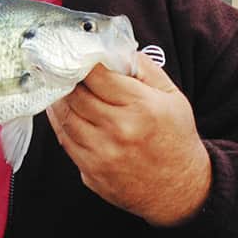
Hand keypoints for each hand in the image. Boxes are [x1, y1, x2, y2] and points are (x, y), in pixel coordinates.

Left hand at [45, 55, 210, 226]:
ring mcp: (103, 154)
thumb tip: (114, 48)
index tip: (76, 53)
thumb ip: (144, 69)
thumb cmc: (176, 138)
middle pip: (76, 95)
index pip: (97, 75)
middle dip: (66, 78)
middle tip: (61, 67)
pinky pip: (64, 141)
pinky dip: (58, 122)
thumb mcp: (172, 97)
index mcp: (142, 107)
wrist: (180, 190)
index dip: (82, 61)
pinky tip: (61, 110)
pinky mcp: (91, 171)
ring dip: (57, 99)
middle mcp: (120, 130)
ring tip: (58, 86)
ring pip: (65, 117)